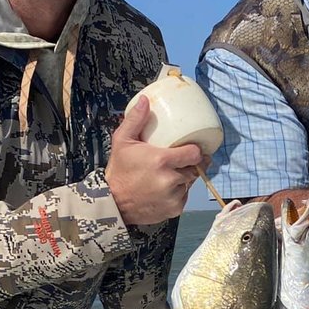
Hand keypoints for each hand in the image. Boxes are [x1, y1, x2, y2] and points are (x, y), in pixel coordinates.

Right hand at [105, 96, 207, 224]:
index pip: (195, 154)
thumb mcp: (122, 141)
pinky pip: (184, 197)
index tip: (191, 148)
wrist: (113, 203)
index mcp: (162, 160)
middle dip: (190, 164)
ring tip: (169, 174)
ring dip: (184, 178)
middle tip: (181, 160)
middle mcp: (171, 179)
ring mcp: (173, 196)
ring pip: (190, 183)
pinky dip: (178, 193)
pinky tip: (165, 189)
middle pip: (195, 169)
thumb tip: (145, 100)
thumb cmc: (119, 170)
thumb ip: (135, 120)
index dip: (196, 150)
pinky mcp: (174, 209)